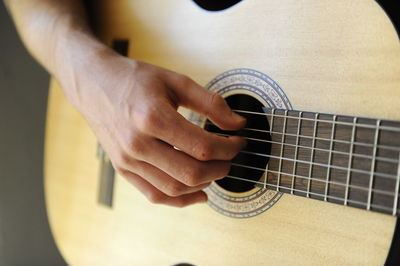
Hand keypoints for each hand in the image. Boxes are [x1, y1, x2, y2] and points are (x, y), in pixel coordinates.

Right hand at [63, 49, 245, 206]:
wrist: (94, 84)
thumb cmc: (133, 80)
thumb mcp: (175, 81)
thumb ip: (210, 103)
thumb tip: (237, 123)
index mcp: (152, 118)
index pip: (202, 146)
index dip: (229, 148)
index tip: (239, 142)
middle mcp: (138, 144)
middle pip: (190, 173)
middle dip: (220, 168)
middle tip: (230, 158)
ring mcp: (128, 160)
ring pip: (174, 188)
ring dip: (203, 184)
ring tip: (215, 170)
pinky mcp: (123, 169)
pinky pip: (155, 195)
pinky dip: (180, 200)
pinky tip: (197, 193)